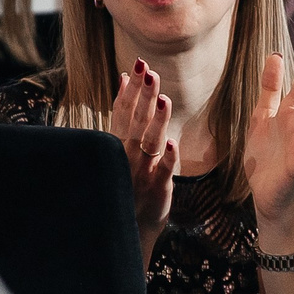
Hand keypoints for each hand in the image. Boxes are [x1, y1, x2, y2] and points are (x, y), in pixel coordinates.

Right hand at [111, 59, 177, 265]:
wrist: (129, 229)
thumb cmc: (127, 182)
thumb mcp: (121, 146)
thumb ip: (123, 114)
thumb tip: (125, 79)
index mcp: (120, 143)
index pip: (124, 111)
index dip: (131, 88)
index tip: (137, 64)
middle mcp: (128, 154)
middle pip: (137, 121)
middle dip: (143, 96)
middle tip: (149, 71)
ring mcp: (141, 171)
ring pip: (149, 142)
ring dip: (156, 121)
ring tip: (163, 99)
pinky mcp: (157, 189)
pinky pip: (163, 172)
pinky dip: (167, 158)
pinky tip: (172, 143)